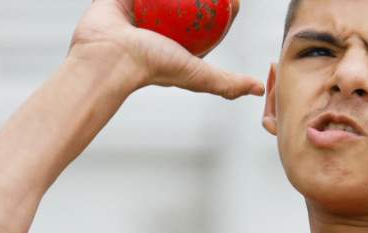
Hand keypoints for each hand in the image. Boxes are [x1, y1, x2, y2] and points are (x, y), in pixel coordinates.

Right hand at [68, 0, 263, 99]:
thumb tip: (259, 89)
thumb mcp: (197, 76)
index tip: (234, 1)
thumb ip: (227, 83)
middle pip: (191, 3)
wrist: (107, 56)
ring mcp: (141, 9)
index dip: (225, 9)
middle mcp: (162, 26)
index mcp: (179, 43)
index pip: (211, 21)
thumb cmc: (152, 66)